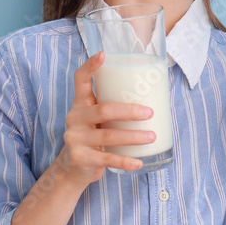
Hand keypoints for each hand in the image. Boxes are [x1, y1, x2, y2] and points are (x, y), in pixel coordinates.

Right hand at [56, 52, 156, 183]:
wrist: (72, 169)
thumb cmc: (92, 139)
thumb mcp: (96, 121)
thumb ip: (112, 109)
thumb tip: (152, 98)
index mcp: (80, 105)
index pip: (80, 80)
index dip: (90, 66)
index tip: (103, 54)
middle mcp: (75, 119)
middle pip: (104, 110)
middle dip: (129, 111)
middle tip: (150, 113)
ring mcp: (76, 139)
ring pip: (109, 135)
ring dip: (134, 136)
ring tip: (152, 136)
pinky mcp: (82, 158)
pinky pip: (108, 159)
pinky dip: (126, 161)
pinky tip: (139, 162)